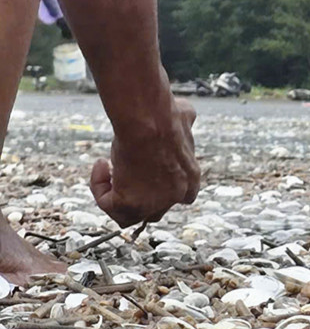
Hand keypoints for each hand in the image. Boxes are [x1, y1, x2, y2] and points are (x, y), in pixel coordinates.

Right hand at [90, 99, 199, 226]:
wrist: (150, 123)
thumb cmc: (166, 117)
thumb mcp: (184, 119)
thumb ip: (184, 125)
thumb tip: (184, 114)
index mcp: (191, 179)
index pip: (180, 196)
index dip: (160, 187)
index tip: (145, 170)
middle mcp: (176, 196)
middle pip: (153, 209)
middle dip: (137, 193)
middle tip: (123, 174)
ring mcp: (154, 204)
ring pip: (129, 214)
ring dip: (115, 195)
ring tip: (109, 171)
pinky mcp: (130, 205)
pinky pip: (106, 205)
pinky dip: (99, 187)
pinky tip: (100, 165)